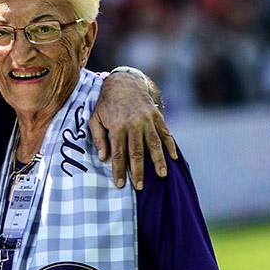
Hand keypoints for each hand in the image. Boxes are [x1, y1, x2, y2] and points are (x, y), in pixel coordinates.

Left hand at [91, 70, 177, 189]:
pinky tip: (174, 157)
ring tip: (162, 175)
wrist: (124, 83)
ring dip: (158, 161)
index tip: (120, 184)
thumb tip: (103, 158)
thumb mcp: (95, 118)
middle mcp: (133, 124)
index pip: (119, 153)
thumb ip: (99, 138)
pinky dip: (170, 145)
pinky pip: (165, 132)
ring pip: (154, 144)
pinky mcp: (156, 116)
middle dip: (138, 171)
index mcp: (117, 126)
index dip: (119, 170)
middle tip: (140, 187)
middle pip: (137, 152)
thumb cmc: (106, 104)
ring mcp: (147, 119)